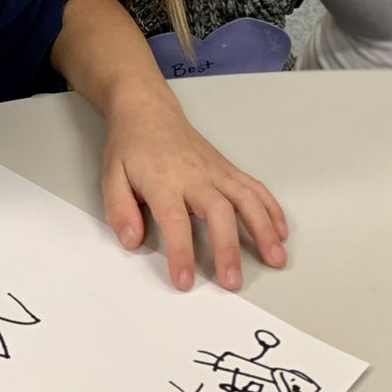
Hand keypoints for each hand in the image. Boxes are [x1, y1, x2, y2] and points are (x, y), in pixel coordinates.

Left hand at [101, 94, 288, 292]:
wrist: (147, 110)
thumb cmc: (130, 146)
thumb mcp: (110, 175)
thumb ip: (120, 210)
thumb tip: (132, 242)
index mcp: (162, 181)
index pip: (174, 221)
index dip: (181, 253)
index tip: (185, 281)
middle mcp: (194, 175)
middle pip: (218, 211)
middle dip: (228, 248)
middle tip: (232, 282)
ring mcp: (215, 170)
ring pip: (246, 198)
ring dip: (263, 229)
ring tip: (276, 259)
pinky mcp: (227, 167)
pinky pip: (254, 186)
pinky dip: (271, 208)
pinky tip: (280, 231)